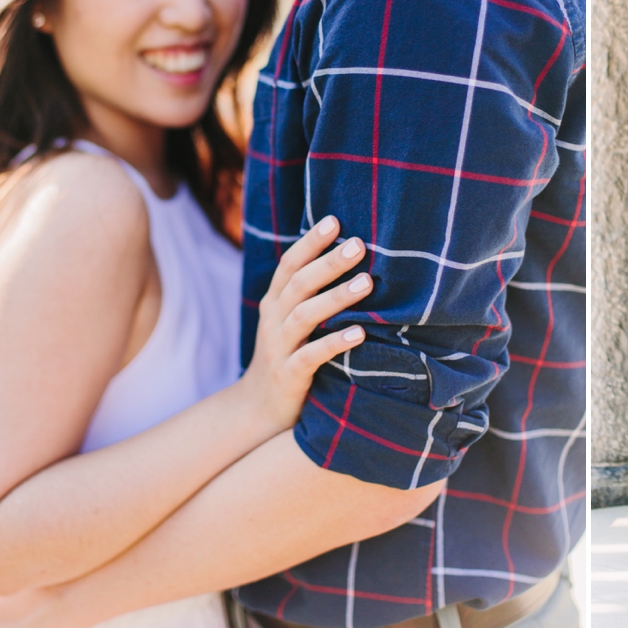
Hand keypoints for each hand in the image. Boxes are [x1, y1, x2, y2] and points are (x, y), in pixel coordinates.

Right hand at [242, 215, 373, 430]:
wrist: (259, 407)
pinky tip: (360, 333)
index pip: (290, 264)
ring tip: (367, 282)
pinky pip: (311, 356)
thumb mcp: (293, 320)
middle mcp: (273, 320)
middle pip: (299, 284)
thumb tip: (351, 258)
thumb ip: (311, 293)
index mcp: (275, 302)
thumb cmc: (288, 355)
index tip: (335, 220)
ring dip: (337, 297)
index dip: (310, 242)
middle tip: (358, 244)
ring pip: (304, 316)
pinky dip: (335, 342)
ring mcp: (278, 347)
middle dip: (329, 262)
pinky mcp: (288, 375)